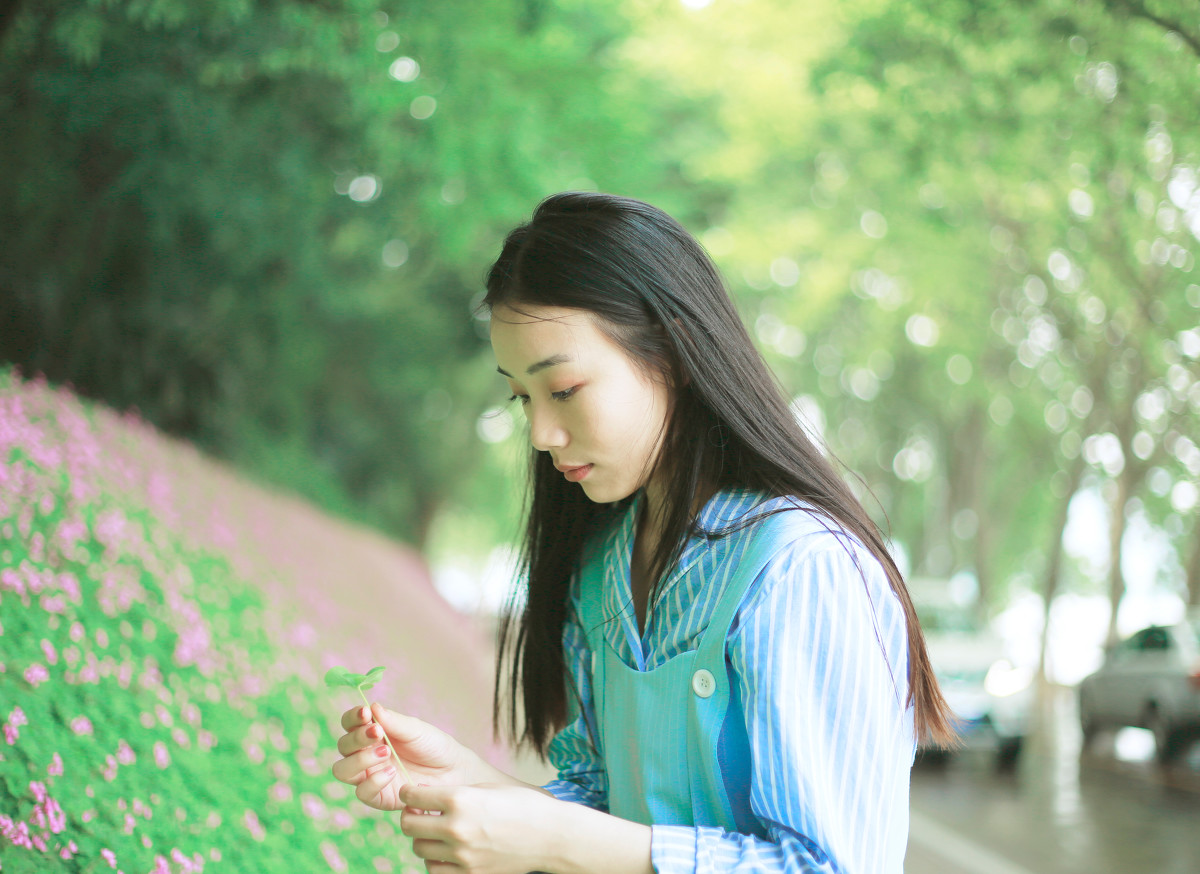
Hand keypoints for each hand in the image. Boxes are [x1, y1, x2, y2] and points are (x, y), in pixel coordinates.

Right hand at [332, 703, 495, 810]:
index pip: (349, 723)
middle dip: (356, 737)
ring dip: (360, 759)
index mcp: (372, 733)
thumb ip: (393, 721)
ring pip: (343, 770)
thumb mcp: (416, 730)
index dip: (352, 717)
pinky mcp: (378, 797)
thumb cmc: (434, 746)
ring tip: (385, 752)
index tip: (365, 713)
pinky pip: (362, 792)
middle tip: (378, 732)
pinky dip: (373, 781)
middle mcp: (366, 754)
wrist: (455, 772)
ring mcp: (369, 776)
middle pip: (343, 746)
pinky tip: (392, 772)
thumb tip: (372, 707)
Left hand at [399, 782, 561, 873]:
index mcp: (460, 799)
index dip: (408, 793)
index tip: (411, 794)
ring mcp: (462, 855)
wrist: (550, 835)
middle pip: (409, 826)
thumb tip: (426, 798)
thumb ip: (455, 793)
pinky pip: (435, 870)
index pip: (413, 797)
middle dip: (410, 817)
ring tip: (436, 832)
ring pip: (419, 849)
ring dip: (423, 839)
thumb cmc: (522, 805)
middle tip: (419, 813)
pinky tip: (447, 850)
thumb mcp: (486, 787)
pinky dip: (436, 860)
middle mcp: (456, 827)